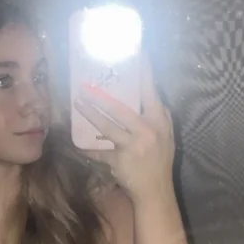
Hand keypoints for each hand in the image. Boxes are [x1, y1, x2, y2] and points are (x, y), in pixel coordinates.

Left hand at [74, 52, 174, 203]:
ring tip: (78, 103)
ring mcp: (134, 146)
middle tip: (86, 85)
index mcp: (159, 121)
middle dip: (101, 96)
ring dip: (91, 114)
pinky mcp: (121, 160)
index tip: (137, 52)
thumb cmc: (159, 160)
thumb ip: (158, 116)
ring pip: (108, 127)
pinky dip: (88, 148)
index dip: (144, 71)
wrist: (156, 192)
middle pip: (121, 108)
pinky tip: (77, 142)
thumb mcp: (165, 136)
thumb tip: (148, 92)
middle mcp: (148, 131)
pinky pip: (99, 152)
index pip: (151, 91)